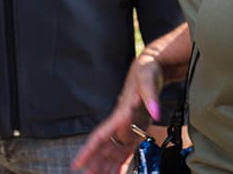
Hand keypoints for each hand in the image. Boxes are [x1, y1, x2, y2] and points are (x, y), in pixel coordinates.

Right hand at [72, 53, 163, 173]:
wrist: (153, 68)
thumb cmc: (147, 71)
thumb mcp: (149, 78)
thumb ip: (151, 95)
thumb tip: (155, 111)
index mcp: (120, 114)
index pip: (99, 136)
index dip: (87, 151)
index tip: (77, 163)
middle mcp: (120, 124)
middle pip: (103, 149)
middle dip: (94, 164)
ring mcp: (127, 130)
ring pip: (113, 154)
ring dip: (105, 167)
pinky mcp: (136, 132)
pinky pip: (126, 153)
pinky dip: (120, 165)